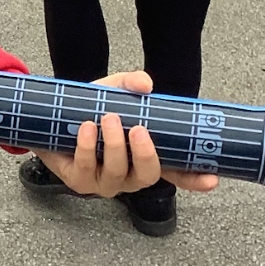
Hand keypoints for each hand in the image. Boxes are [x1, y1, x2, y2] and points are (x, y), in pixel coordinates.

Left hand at [33, 71, 219, 197]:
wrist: (51, 116)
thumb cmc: (90, 109)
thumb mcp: (112, 92)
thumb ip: (129, 85)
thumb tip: (145, 83)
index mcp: (145, 157)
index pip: (177, 173)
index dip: (195, 179)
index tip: (212, 179)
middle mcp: (129, 175)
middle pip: (148, 176)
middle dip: (144, 154)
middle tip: (137, 129)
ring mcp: (104, 182)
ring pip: (116, 173)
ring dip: (112, 145)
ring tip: (107, 118)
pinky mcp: (79, 181)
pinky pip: (86, 169)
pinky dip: (87, 146)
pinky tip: (85, 128)